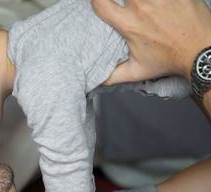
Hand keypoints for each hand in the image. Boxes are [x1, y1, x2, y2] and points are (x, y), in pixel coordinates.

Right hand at [91, 0, 210, 84]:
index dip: (96, 0)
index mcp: (130, 25)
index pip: (101, 3)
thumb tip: (96, 80)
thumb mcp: (137, 72)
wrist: (201, 52)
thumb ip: (112, 76)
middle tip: (126, 4)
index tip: (100, 2)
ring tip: (141, 4)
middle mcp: (143, 7)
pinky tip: (159, 3)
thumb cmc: (169, 60)